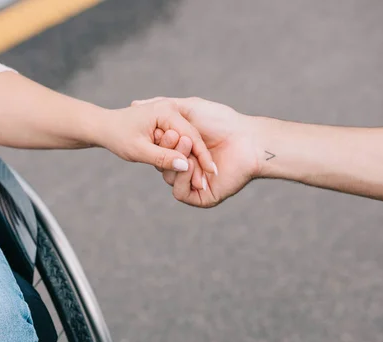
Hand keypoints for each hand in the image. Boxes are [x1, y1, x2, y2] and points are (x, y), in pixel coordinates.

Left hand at [99, 99, 216, 173]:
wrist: (104, 126)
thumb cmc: (117, 136)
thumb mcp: (139, 150)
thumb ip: (162, 157)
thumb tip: (184, 166)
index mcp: (166, 111)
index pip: (191, 136)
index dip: (202, 156)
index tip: (211, 174)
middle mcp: (171, 109)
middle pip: (193, 137)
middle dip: (200, 159)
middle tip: (209, 180)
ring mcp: (170, 115)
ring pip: (188, 139)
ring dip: (194, 158)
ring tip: (203, 179)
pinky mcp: (167, 122)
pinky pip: (181, 139)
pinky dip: (184, 153)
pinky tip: (190, 169)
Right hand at [133, 97, 259, 206]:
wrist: (248, 140)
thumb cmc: (222, 121)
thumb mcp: (188, 108)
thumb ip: (163, 105)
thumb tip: (134, 104)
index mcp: (182, 150)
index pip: (159, 151)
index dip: (157, 142)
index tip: (160, 129)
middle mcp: (187, 166)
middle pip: (161, 165)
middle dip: (166, 152)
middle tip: (174, 138)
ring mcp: (194, 182)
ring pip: (169, 179)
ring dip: (176, 164)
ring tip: (189, 151)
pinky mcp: (201, 196)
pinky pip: (180, 193)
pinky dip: (182, 179)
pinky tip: (191, 166)